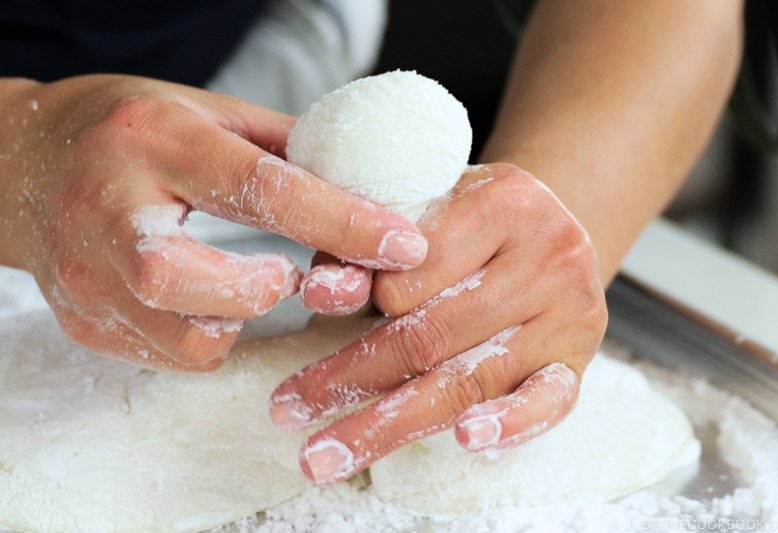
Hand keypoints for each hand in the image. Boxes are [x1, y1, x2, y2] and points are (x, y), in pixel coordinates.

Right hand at [0, 75, 426, 369]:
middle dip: (260, 290)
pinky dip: (209, 337)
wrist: (22, 161)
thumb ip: (284, 150)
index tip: (402, 244)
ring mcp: (84, 275)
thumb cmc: (130, 130)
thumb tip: (365, 188)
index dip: (340, 222)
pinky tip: (212, 302)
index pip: (259, 189)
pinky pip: (167, 356)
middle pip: (182, 278)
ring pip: (182, 339)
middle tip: (289, 274)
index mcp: (155, 142)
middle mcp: (106, 210)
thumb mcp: (206, 113)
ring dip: (239, 320)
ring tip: (248, 283)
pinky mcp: (84, 322)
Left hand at [271, 163, 607, 482]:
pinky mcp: (578, 357)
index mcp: (502, 201)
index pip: (411, 271)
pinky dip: (510, 424)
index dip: (361, 300)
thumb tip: (322, 293)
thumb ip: (368, 248)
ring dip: (392, 421)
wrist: (554, 226)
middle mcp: (546, 254)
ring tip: (332, 451)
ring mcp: (568, 311)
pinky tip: (467, 439)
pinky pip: (550, 399)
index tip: (312, 318)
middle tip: (290, 409)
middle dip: (351, 376)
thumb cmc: (474, 222)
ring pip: (470, 376)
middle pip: (432, 331)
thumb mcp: (426, 208)